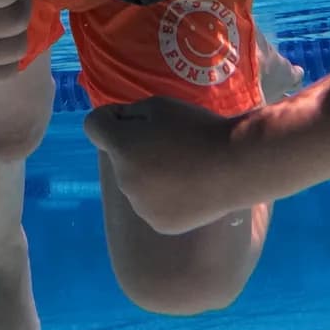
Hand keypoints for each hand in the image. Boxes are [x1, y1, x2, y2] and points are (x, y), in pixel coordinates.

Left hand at [83, 95, 250, 234]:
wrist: (236, 166)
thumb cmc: (198, 128)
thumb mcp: (159, 105)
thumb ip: (128, 114)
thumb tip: (115, 126)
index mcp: (122, 148)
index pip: (93, 126)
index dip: (111, 118)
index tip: (133, 119)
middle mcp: (124, 181)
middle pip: (119, 157)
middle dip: (135, 148)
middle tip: (172, 142)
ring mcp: (141, 207)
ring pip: (136, 183)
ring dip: (150, 174)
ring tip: (185, 167)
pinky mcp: (159, 224)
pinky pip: (152, 205)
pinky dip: (165, 197)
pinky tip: (190, 188)